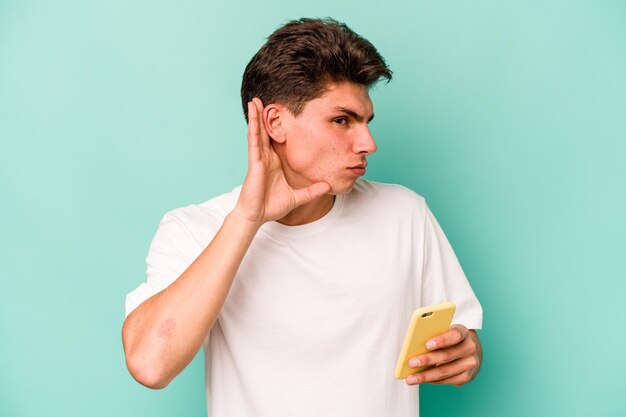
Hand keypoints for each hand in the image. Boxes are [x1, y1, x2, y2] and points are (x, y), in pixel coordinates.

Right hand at [232, 98, 330, 224]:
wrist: (257, 216)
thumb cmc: (272, 206)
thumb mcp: (298, 196)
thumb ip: (312, 191)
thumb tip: (327, 186)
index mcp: (274, 162)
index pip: (277, 140)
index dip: (279, 126)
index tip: (284, 112)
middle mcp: (266, 157)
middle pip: (266, 132)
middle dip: (265, 115)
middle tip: (266, 98)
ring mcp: (259, 158)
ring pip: (258, 133)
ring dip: (256, 116)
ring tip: (255, 100)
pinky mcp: (255, 162)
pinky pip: (255, 142)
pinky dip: (253, 127)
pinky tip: (253, 114)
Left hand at [405, 325, 481, 386]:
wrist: (469, 349)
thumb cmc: (451, 339)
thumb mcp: (446, 331)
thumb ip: (434, 335)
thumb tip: (414, 346)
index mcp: (464, 332)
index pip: (454, 335)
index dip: (441, 340)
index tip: (427, 344)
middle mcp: (470, 348)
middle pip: (446, 356)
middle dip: (426, 360)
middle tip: (411, 363)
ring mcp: (469, 364)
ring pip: (445, 371)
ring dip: (426, 376)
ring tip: (411, 378)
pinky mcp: (466, 377)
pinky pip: (447, 380)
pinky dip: (432, 381)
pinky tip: (422, 380)